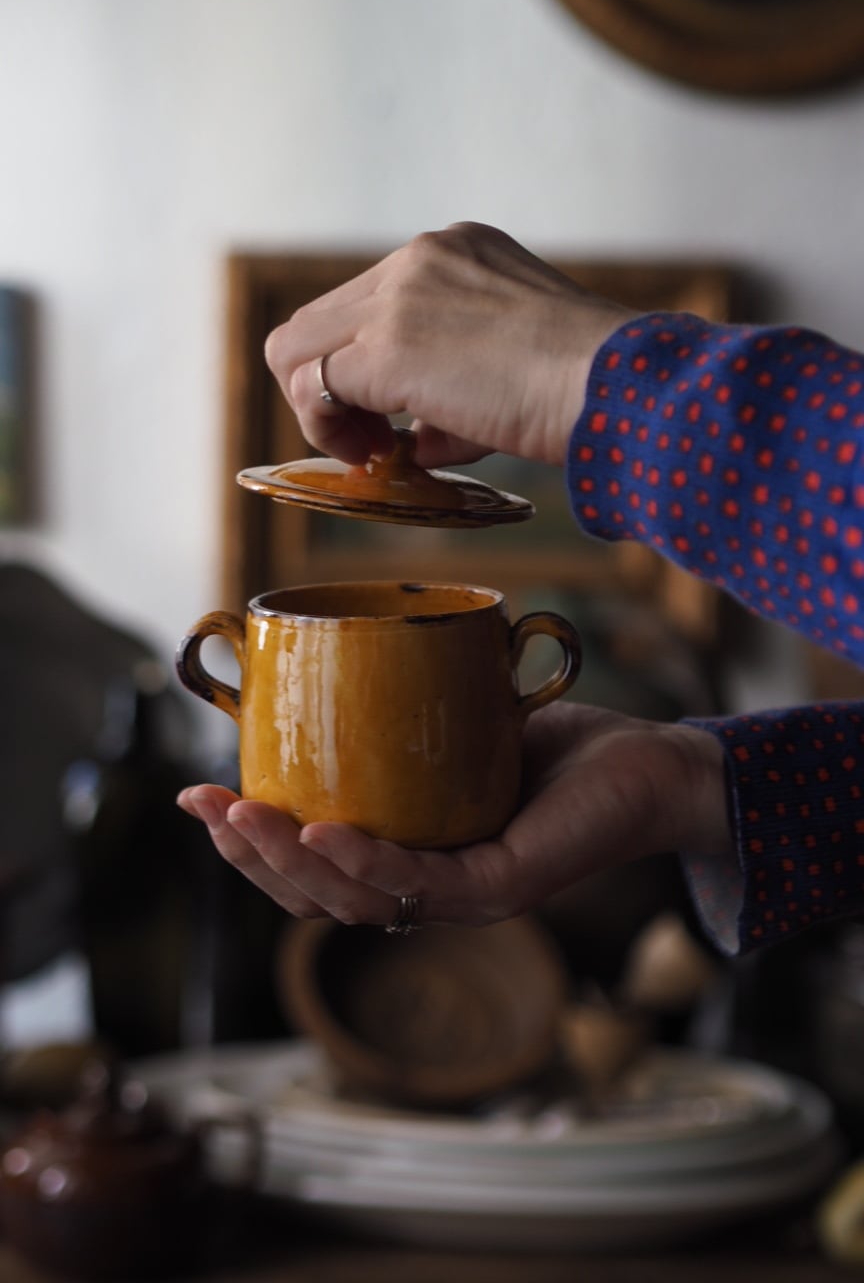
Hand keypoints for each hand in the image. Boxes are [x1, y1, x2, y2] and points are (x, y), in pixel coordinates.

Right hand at [177, 704, 730, 928]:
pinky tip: (324, 830)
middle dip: (254, 858)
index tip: (203, 797)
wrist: (652, 766)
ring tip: (246, 817)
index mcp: (408, 858)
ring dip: (293, 864)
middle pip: (321, 898)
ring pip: (360, 902)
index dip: (253, 848)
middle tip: (207, 807)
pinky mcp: (508, 886)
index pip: (314, 873)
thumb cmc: (555, 747)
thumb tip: (325, 656)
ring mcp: (468, 895)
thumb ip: (396, 716)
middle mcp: (429, 889)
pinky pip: (425, 885)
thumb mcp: (458, 726)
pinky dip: (368, 862)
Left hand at [264, 222, 632, 468]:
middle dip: (329, 388)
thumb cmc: (586, 385)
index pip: (365, 303)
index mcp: (454, 253)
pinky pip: (314, 386)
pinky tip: (371, 454)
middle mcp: (418, 259)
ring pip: (295, 349)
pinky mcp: (388, 348)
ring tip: (366, 451)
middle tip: (368, 442)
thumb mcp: (511, 367)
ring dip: (317, 409)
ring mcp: (398, 298)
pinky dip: (327, 429)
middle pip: (316, 321)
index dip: (360, 368)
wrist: (614, 384)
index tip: (388, 420)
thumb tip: (413, 442)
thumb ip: (450, 393)